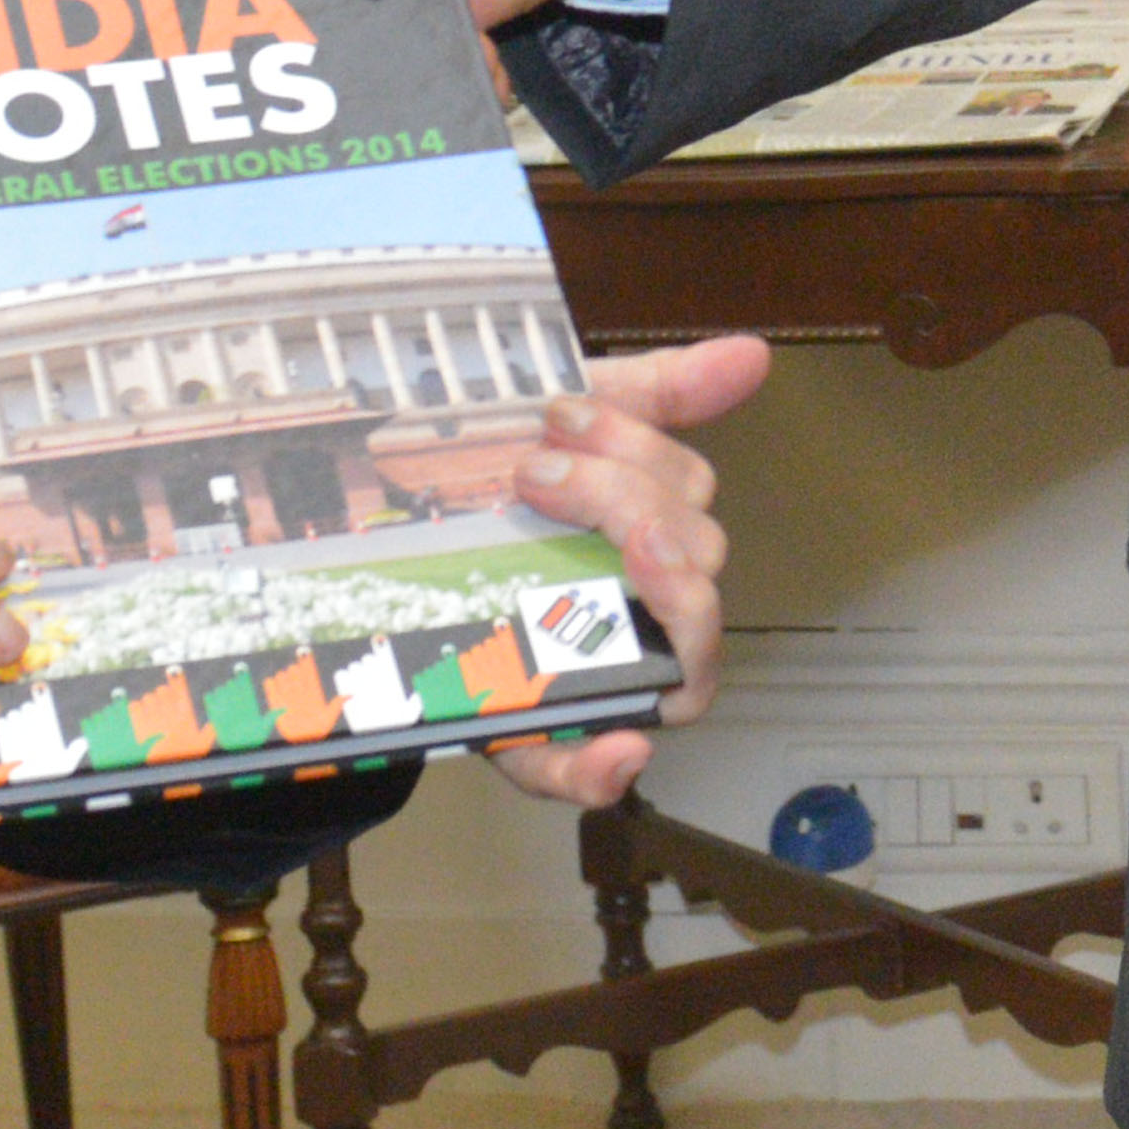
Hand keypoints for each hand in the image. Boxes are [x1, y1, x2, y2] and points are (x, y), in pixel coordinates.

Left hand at [412, 331, 777, 807]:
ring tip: (569, 562)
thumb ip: (656, 395)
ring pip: (680, 660)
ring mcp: (596, 679)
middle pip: (691, 562)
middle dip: (624, 506)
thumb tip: (751, 354)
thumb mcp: (562, 434)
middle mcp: (635, 608)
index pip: (686, 495)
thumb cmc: (488, 503)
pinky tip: (616, 750)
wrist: (377, 561)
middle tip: (535, 475)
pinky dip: (603, 770)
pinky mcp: (537, 745)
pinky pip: (584, 774)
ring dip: (654, 608)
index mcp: (645, 536)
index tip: (563, 415)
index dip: (638, 458)